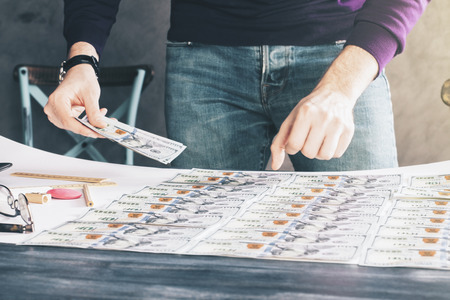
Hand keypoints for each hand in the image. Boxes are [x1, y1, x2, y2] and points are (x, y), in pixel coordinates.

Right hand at [44, 42, 105, 137]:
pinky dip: (88, 122)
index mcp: (57, 100)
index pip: (68, 121)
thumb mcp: (90, 94)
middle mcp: (53, 108)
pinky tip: (98, 116)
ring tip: (104, 119)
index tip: (96, 133)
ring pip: (75, 126)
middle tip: (105, 128)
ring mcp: (57, 113)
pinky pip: (76, 123)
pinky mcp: (63, 115)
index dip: (83, 129)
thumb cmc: (82, 79)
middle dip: (90, 128)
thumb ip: (94, 111)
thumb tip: (100, 125)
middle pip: (71, 125)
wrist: (79, 73)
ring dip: (90, 125)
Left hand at [271, 45, 378, 169]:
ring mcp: (338, 124)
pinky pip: (337, 154)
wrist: (335, 94)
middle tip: (308, 138)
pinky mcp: (349, 130)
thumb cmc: (308, 110)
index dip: (292, 147)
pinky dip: (330, 151)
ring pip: (324, 156)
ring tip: (318, 141)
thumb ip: (279, 143)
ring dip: (318, 152)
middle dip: (305, 149)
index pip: (294, 144)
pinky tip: (329, 139)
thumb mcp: (290, 120)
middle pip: (309, 152)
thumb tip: (275, 166)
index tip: (295, 141)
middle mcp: (323, 117)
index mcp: (305, 113)